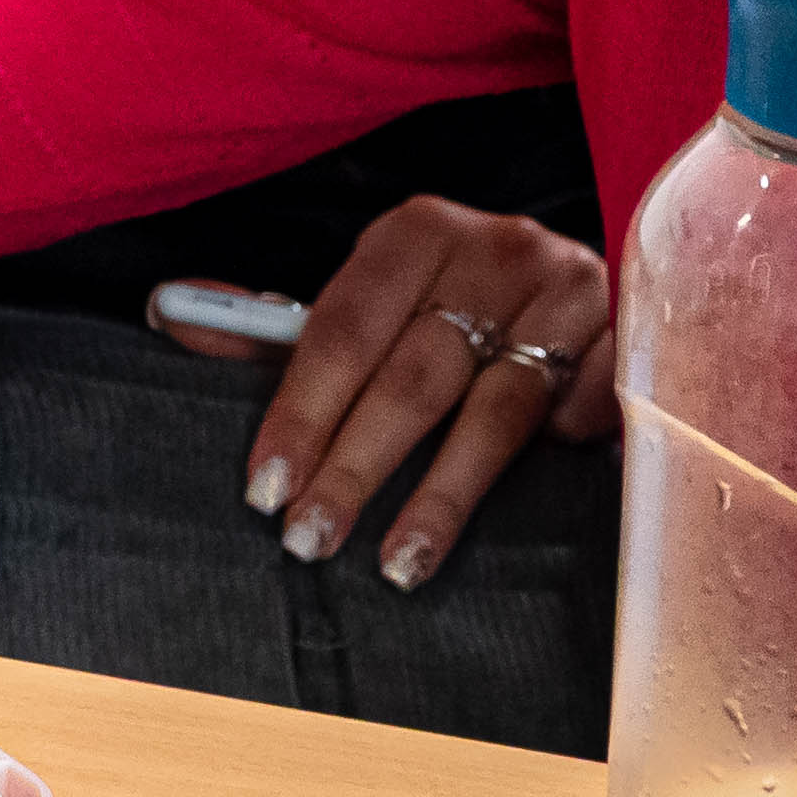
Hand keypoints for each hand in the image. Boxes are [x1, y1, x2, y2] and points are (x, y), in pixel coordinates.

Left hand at [153, 198, 611, 595]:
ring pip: (499, 406)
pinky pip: (591, 402)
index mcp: (415, 233)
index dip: (299, 411)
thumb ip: (273, 328)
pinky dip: (562, 448)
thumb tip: (168, 314)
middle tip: (309, 539)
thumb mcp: (367, 305)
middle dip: (355, 466)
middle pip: (414, 373)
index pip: (342, 328)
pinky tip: (533, 501)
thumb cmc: (449, 305)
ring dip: (444, 493)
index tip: (264, 487)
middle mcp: (495, 250)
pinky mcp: (628, 335)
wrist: (570, 276)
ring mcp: (569, 292)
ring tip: (397, 563)